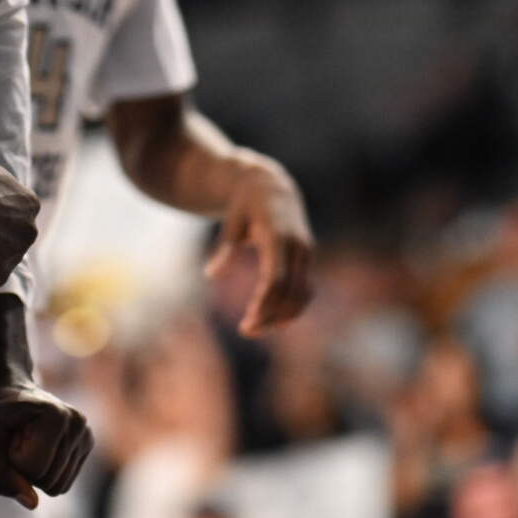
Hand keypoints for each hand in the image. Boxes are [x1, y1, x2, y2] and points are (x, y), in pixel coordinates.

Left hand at [0, 380, 93, 508]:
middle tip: (17, 439)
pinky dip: (46, 472)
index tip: (10, 434)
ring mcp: (85, 434)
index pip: (34, 470)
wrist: (7, 390)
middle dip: (25, 469)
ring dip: (35, 472)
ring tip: (28, 442)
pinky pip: (63, 483)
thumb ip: (2, 476)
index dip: (13, 460)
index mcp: (56, 416)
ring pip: (58, 487)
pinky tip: (39, 447)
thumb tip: (32, 504)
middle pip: (48, 482)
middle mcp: (78, 424)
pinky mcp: (86, 446)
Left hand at [207, 155, 314, 336]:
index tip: (247, 323)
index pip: (276, 280)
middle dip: (271, 317)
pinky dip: (291, 308)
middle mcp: (298, 248)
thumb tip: (210, 274)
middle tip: (245, 331)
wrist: (272, 186)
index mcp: (279, 237)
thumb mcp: (231, 221)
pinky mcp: (307, 260)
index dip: (264, 305)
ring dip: (283, 317)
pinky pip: (305, 291)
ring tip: (255, 328)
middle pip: (291, 294)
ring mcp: (306, 254)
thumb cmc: (246, 204)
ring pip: (303, 296)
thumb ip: (224, 248)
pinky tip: (271, 319)